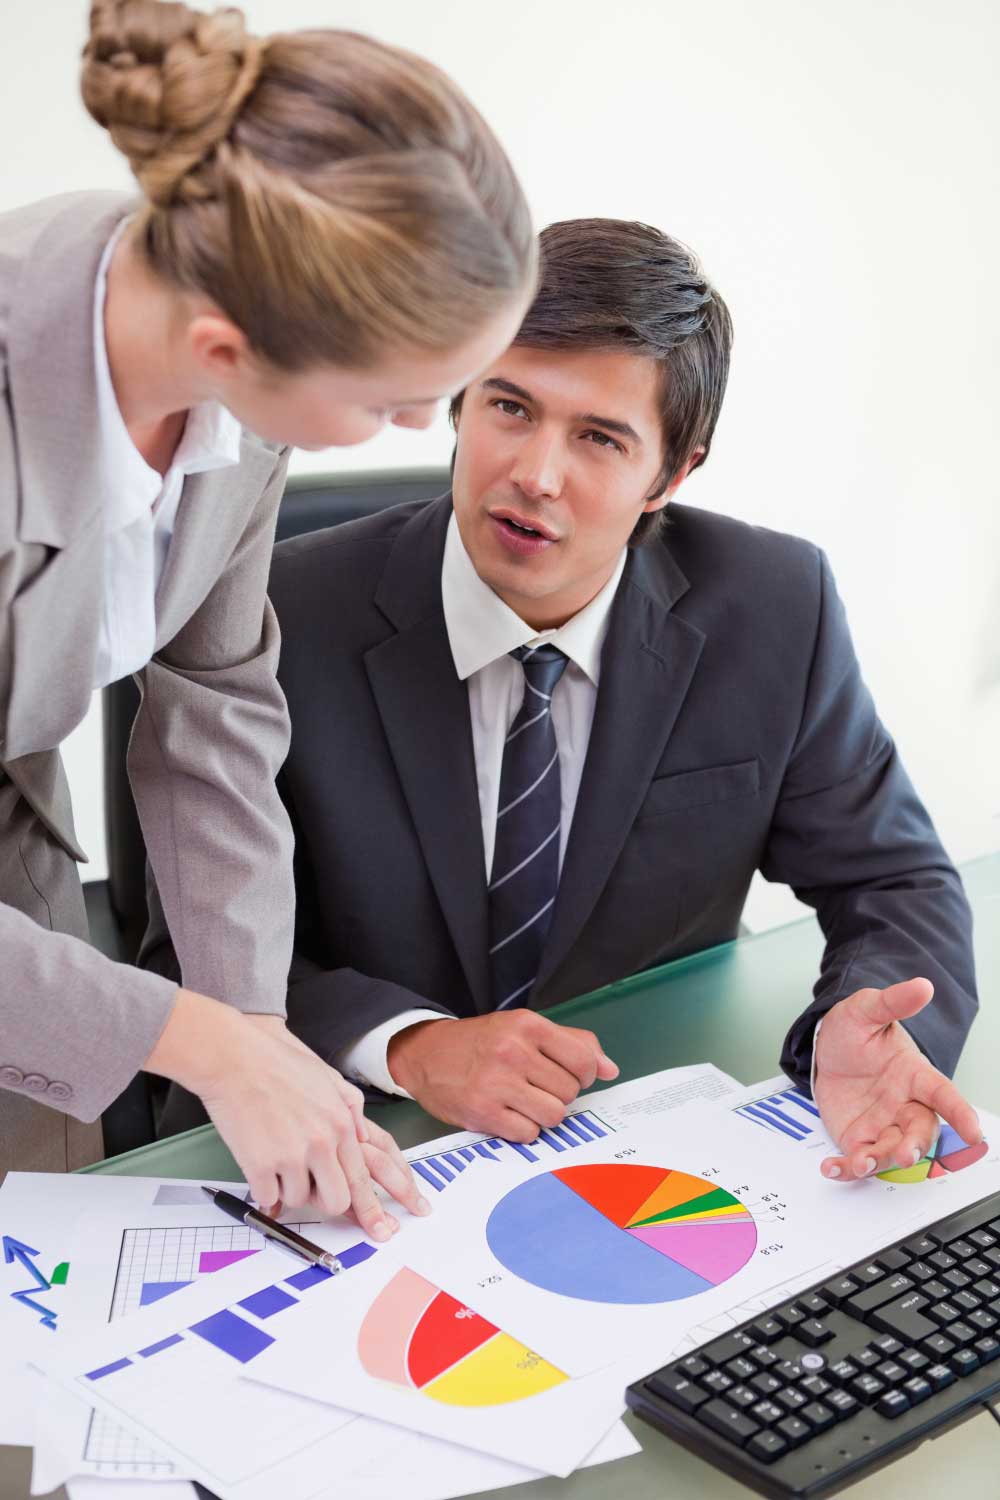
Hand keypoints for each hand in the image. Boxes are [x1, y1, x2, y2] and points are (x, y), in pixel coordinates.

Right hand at [240, 1014, 426, 1223]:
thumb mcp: (328, 1079)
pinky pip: (268, 1198)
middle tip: (311, 1190)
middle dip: (326, 1202)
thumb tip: (363, 1136)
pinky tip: (258, 1166)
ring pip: (300, 1200)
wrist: (235, 1059)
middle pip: (337, 1200)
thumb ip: (351, 1109)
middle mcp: (321, 1142)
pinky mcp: (260, 1164)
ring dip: (289, 1188)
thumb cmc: (277, 1064)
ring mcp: (291, 1155)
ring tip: (275, 1156)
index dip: (372, 1208)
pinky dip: (263, 1190)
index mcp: (340, 1123)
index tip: (380, 1229)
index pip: (363, 1177)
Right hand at [388, 1010, 618, 1141]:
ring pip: (553, 1115)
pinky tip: (508, 1114)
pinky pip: (528, 1133)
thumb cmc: (482, 1042)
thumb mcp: (524, 1028)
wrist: (426, 1054)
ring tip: (525, 1102)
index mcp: (528, 1025)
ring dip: (543, 1114)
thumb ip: (572, 1043)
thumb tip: (611, 1069)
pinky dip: (523, 1129)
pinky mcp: (483, 1112)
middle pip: (569, 1091)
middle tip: (536, 1087)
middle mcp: (513, 1051)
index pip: (583, 1060)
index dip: (584, 1075)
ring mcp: (497, 1083)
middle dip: (559, 1094)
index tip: (570, 1076)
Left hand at [813, 977, 980, 1181]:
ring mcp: (883, 1124)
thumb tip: (923, 986)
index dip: (960, 1113)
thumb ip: (892, 1002)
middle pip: (921, 1130)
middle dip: (917, 1145)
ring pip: (893, 1150)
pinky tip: (833, 1168)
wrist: (824, 1048)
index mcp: (914, 1074)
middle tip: (907, 1153)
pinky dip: (848, 1168)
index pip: (943, 1094)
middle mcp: (904, 1104)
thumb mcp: (866, 1010)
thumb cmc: (854, 1031)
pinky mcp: (859, 1138)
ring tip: (861, 1162)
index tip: (974, 1133)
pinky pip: (859, 1159)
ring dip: (882, 1160)